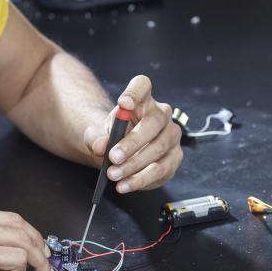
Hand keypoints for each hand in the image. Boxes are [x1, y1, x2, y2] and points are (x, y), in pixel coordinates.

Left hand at [84, 75, 182, 193]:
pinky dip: (141, 179)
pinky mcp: (175, 157)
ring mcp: (172, 135)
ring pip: (158, 148)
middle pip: (154, 122)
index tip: (123, 104)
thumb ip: (96, 138)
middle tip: (113, 157)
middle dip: (132, 142)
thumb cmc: (113, 137)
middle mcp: (162, 114)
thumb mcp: (98, 135)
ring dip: (134, 164)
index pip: (142, 86)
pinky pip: (161, 169)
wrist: (121, 153)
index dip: (135, 93)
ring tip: (114, 175)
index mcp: (142, 100)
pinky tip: (125, 184)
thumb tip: (101, 146)